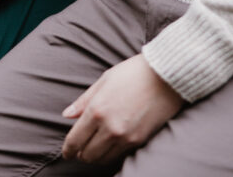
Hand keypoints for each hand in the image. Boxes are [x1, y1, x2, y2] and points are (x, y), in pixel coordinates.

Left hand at [61, 55, 182, 164]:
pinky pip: (118, 156)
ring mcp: (125, 137)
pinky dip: (110, 154)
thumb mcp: (104, 80)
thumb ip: (84, 100)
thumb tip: (67, 114)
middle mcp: (109, 127)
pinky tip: (109, 146)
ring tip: (93, 148)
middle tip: (79, 150)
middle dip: (80, 154)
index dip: (68, 149)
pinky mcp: (139, 141)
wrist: (165, 76)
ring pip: (102, 159)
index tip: (66, 152)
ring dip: (95, 156)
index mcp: (96, 110)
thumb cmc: (133, 73)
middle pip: (87, 155)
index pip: (75, 140)